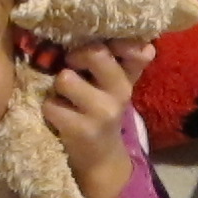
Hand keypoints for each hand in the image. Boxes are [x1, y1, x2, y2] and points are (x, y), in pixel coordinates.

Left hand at [43, 39, 155, 197]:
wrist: (100, 156)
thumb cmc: (103, 110)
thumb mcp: (118, 85)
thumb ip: (128, 61)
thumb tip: (147, 46)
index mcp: (128, 77)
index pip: (132, 48)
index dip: (111, 41)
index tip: (95, 48)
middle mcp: (121, 92)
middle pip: (96, 53)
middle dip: (75, 56)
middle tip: (71, 65)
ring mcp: (103, 112)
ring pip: (66, 78)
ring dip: (57, 86)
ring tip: (63, 95)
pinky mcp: (82, 130)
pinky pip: (52, 105)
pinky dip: (49, 107)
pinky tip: (59, 115)